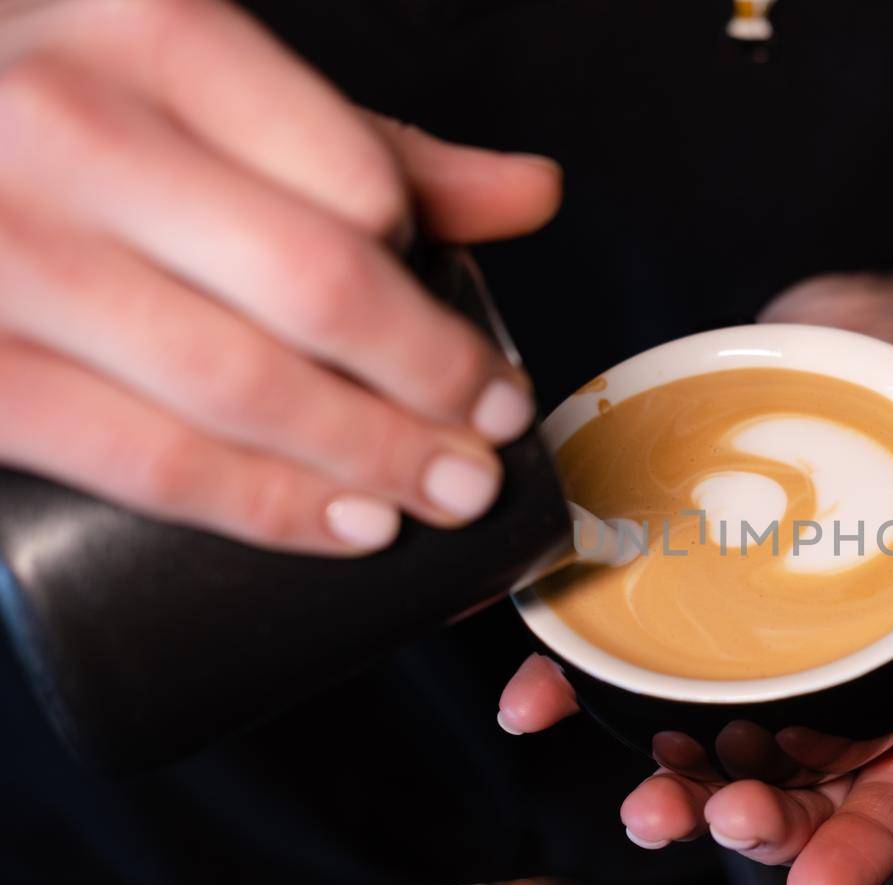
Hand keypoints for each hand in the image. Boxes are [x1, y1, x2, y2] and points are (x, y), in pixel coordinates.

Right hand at [0, 0, 561, 552]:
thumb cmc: (72, 125)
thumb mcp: (213, 96)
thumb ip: (368, 145)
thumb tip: (533, 193)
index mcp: (152, 34)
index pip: (353, 178)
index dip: (426, 274)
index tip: (470, 333)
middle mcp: (67, 124)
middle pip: (315, 287)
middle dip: (433, 382)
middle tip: (493, 433)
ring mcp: (3, 249)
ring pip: (241, 386)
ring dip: (372, 457)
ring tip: (447, 490)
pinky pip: (147, 459)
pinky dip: (266, 503)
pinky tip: (346, 521)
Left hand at [500, 274, 892, 884]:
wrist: (878, 335)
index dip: (854, 855)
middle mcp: (834, 686)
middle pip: (796, 787)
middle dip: (749, 824)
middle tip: (704, 818)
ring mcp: (758, 645)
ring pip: (713, 743)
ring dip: (671, 786)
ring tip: (640, 802)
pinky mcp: (688, 591)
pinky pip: (628, 651)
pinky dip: (575, 684)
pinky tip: (535, 704)